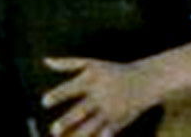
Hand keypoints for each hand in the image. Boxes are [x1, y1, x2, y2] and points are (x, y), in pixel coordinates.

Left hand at [42, 57, 158, 136]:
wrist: (145, 80)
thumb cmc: (113, 71)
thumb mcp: (92, 64)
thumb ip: (68, 63)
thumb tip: (45, 61)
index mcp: (92, 80)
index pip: (71, 88)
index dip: (57, 95)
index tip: (45, 101)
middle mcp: (101, 95)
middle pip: (81, 110)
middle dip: (67, 121)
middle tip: (54, 130)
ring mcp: (111, 109)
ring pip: (92, 126)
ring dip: (78, 135)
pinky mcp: (119, 121)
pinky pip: (106, 133)